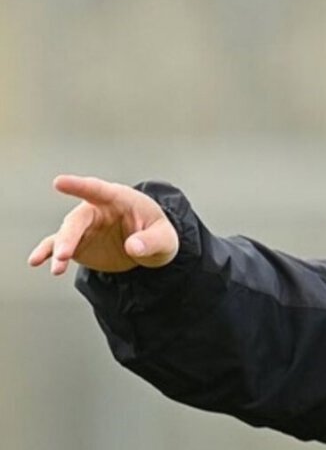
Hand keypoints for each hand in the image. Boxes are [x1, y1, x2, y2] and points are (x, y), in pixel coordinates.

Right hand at [28, 175, 179, 275]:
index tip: (59, 182)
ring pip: (65, 234)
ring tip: (57, 268)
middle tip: (64, 254)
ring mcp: (85, 227)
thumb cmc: (158, 234)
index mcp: (119, 198)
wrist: (151, 248)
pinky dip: (48, 252)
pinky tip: (37, 261)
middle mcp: (97, 209)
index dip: (78, 185)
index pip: (98, 189)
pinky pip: (58, 246)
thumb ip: (150, 241)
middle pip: (78, 219)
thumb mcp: (164, 238)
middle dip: (68, 236)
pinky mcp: (78, 243)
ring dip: (60, 250)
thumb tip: (133, 247)